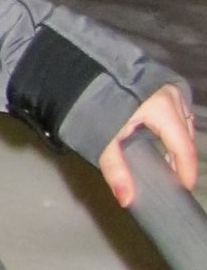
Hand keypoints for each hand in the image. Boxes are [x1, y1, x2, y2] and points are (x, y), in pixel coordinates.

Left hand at [98, 83, 198, 209]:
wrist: (82, 69)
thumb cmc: (94, 102)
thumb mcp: (104, 139)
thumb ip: (116, 170)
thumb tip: (126, 200)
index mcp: (163, 108)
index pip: (184, 146)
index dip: (186, 171)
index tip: (183, 189)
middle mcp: (172, 95)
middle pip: (187, 135)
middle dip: (181, 159)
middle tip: (171, 180)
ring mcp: (170, 87)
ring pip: (184, 122)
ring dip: (177, 143)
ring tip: (164, 164)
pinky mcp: (162, 83)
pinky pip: (177, 112)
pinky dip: (172, 129)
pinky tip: (159, 141)